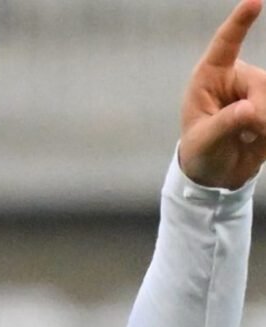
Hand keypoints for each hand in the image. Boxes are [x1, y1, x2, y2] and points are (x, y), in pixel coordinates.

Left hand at [180, 0, 265, 188]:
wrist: (217, 174)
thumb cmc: (201, 153)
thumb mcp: (204, 142)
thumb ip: (224, 125)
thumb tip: (249, 109)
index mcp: (209, 78)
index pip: (225, 45)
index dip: (240, 22)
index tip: (255, 0)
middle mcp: (236, 79)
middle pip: (262, 83)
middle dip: (260, 111)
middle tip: (251, 133)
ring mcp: (257, 92)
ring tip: (251, 139)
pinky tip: (259, 141)